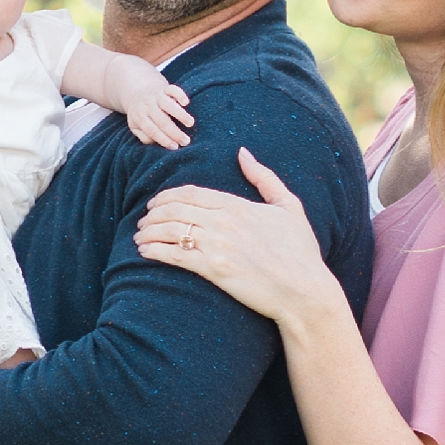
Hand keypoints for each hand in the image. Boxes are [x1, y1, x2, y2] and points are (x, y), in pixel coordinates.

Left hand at [119, 73, 192, 150]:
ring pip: (168, 105)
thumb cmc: (140, 115)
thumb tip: (157, 143)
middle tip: (186, 141)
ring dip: (180, 114)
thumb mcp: (135, 127)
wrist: (136, 91)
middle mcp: (147, 106)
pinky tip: (186, 103)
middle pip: (161, 120)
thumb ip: (144, 136)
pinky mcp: (164, 88)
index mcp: (139, 118)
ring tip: (191, 123)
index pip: (152, 130)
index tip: (175, 147)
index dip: (164, 139)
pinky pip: (172, 89)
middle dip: (175, 132)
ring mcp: (156, 96)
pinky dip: (180, 94)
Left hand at [134, 146, 336, 324]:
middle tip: (143, 220)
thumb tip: (243, 154)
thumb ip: (265, 178)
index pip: (191, 193)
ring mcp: (217, 246)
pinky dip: (155, 251)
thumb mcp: (290, 207)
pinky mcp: (213, 270)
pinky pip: (174, 255)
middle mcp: (224, 222)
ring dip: (149, 231)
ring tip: (140, 237)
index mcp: (238, 205)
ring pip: (170, 230)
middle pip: (174, 209)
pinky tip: (145, 252)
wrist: (304, 291)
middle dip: (153, 213)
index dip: (167, 196)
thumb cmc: (301, 252)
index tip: (156, 202)